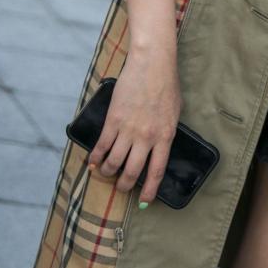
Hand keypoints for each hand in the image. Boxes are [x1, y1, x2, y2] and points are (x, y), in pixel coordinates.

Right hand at [89, 47, 180, 206]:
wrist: (151, 65)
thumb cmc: (166, 85)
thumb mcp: (174, 112)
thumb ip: (166, 131)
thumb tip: (158, 146)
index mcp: (165, 137)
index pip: (156, 172)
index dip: (149, 190)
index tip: (145, 202)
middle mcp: (146, 138)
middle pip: (132, 172)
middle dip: (124, 185)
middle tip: (121, 188)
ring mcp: (128, 130)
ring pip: (113, 163)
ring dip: (108, 172)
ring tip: (106, 173)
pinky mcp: (113, 121)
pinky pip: (101, 146)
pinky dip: (96, 157)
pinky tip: (93, 162)